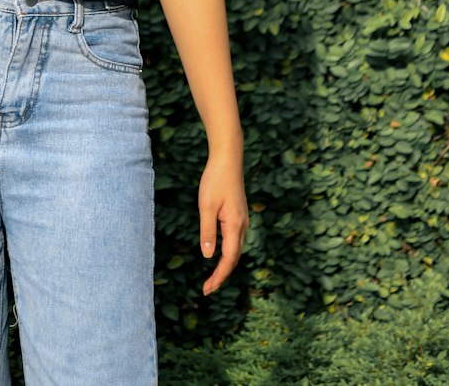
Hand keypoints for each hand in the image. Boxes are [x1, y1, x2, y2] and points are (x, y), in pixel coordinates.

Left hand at [198, 152, 247, 294]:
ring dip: (225, 265)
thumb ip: (208, 231)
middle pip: (234, 258)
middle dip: (222, 275)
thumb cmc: (215, 180)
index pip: (228, 260)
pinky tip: (219, 254)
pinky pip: (234, 240)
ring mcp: (242, 220)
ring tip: (212, 278)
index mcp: (235, 226)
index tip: (208, 289)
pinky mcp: (239, 215)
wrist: (228, 159)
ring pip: (235, 250)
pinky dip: (227, 253)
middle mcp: (242, 226)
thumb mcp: (206, 206)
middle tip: (208, 289)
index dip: (219, 276)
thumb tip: (208, 256)